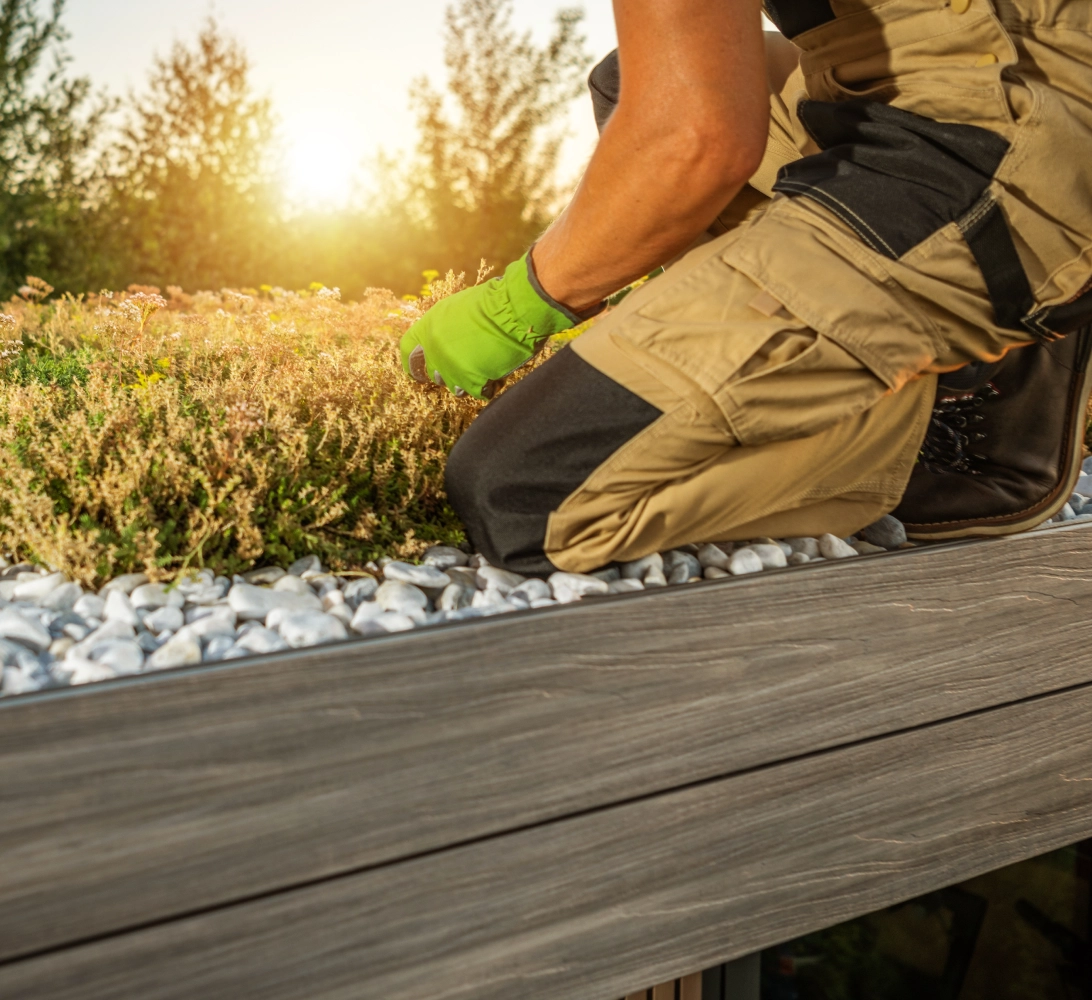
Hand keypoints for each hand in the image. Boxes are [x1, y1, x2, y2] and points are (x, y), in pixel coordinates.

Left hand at [399, 252, 582, 399]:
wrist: (513, 310)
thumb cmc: (491, 303)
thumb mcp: (456, 308)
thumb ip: (443, 326)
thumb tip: (443, 340)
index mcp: (428, 328)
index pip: (407, 352)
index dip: (412, 363)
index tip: (418, 371)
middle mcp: (435, 351)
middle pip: (434, 373)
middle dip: (448, 372)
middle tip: (466, 365)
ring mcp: (453, 368)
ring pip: (455, 387)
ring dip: (469, 381)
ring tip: (486, 365)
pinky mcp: (472, 382)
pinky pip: (478, 392)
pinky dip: (489, 386)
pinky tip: (498, 372)